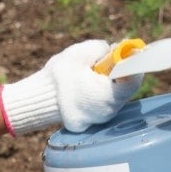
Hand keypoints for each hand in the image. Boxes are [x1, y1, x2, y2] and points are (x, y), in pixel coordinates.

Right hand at [0, 40, 141, 133]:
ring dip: (110, 83)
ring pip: (116, 97)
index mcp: (106, 95)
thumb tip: (112, 50)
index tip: (128, 52)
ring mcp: (101, 120)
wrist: (37, 100)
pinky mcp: (93, 123)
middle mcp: (108, 112)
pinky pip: (105, 104)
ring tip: (94, 72)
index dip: (133, 63)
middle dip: (120, 72)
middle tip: (110, 58)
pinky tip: (89, 84)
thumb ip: (100, 48)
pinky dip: (101, 93)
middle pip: (126, 88)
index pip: (133, 80)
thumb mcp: (79, 53)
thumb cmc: (58, 76)